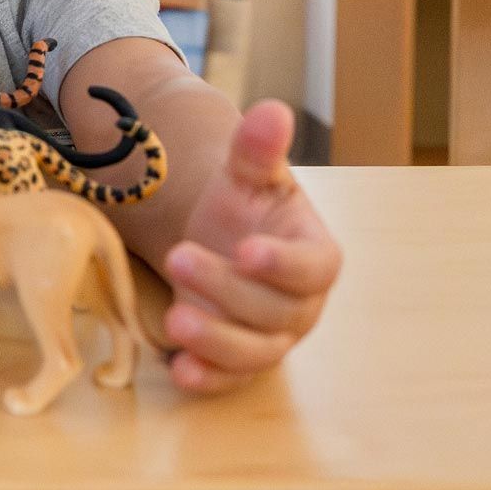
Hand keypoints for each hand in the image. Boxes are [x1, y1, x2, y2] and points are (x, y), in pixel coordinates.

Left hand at [160, 99, 341, 394]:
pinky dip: (207, 378)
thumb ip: (258, 149)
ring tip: (175, 319)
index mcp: (315, 255)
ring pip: (255, 351)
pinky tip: (178, 367)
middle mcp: (300, 304)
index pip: (314, 268)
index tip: (246, 248)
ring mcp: (271, 337)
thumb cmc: (243, 204)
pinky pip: (229, 379)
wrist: (218, 236)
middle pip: (276, 311)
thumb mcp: (247, 172)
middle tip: (179, 256)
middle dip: (228, 289)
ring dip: (216, 340)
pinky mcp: (237, 361)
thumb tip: (271, 110)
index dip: (283, 263)